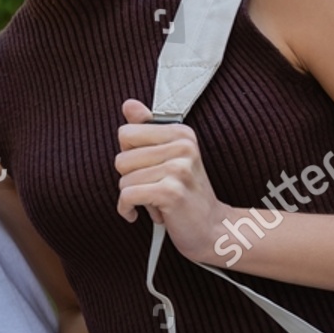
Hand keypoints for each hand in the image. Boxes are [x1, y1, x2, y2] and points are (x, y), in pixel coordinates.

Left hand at [115, 99, 234, 262]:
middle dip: (129, 178)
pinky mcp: (170, 191)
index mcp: (181, 133)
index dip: (129, 155)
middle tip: (152, 187)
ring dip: (133, 197)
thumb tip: (128, 104)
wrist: (212, 228)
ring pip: (123, 180)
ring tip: (155, 200)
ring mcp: (178, 168)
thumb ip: (146, 129)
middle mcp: (182, 146)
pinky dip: (126, 209)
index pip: (126, 133)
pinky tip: (140, 214)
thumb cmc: (185, 193)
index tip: (147, 168)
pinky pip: (126, 196)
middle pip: (121, 158)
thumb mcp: (169, 157)